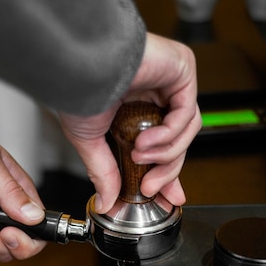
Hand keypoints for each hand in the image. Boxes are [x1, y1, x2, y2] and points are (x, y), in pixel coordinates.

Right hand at [59, 32, 200, 213]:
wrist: (81, 64)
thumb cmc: (79, 87)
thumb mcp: (91, 140)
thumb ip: (105, 171)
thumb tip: (106, 201)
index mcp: (136, 105)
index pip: (162, 144)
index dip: (164, 172)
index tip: (164, 195)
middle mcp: (156, 91)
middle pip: (178, 139)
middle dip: (167, 169)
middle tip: (152, 189)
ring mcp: (171, 79)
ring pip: (185, 129)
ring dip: (165, 152)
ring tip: (139, 157)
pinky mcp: (182, 69)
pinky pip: (186, 114)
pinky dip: (168, 134)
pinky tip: (146, 141)